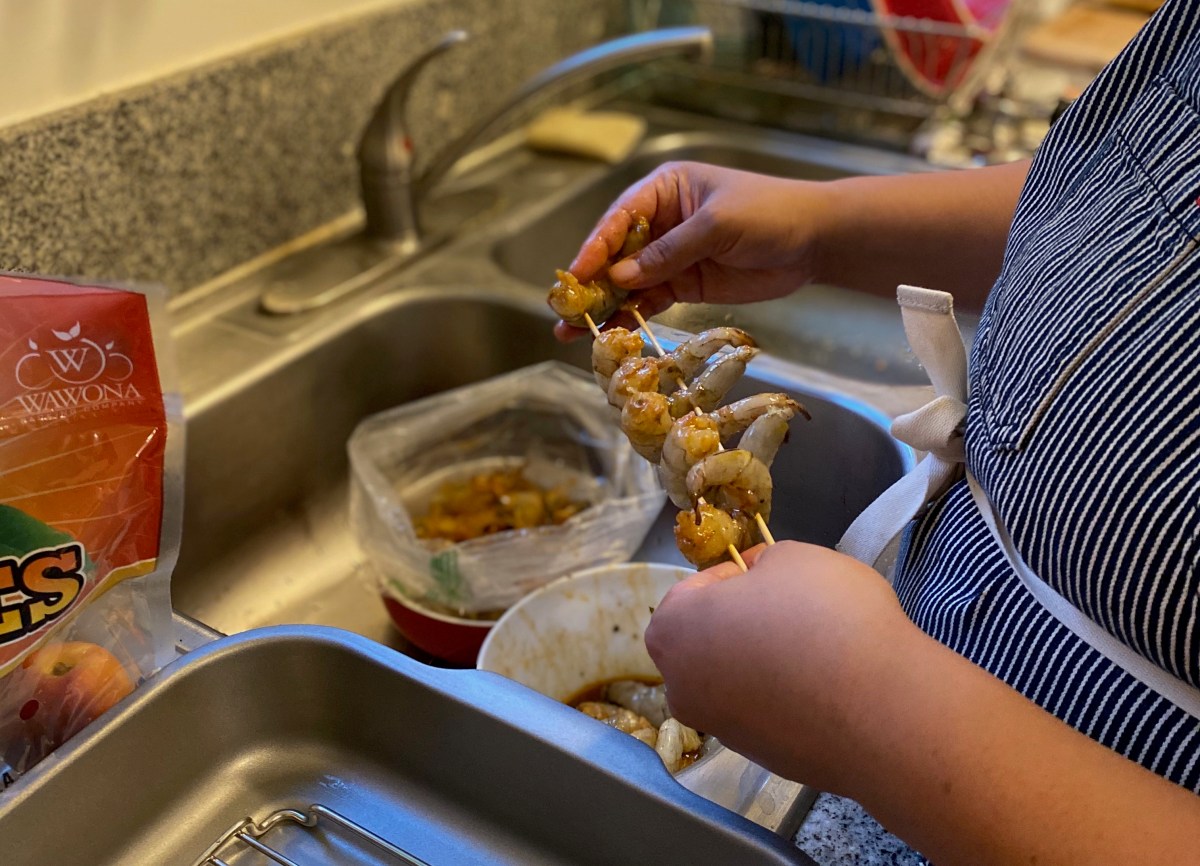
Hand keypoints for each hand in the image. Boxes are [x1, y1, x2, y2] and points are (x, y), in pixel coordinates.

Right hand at [555, 162, 831, 339]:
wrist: (815, 241)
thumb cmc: (770, 214)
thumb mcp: (716, 226)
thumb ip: (668, 252)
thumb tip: (621, 278)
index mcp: (664, 190)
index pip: (619, 220)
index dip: (593, 249)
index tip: (574, 277)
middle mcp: (660, 222)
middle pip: (615, 254)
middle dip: (589, 283)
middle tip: (562, 312)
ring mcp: (671, 256)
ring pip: (627, 282)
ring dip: (602, 306)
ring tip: (572, 333)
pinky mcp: (685, 285)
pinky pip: (648, 301)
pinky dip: (629, 317)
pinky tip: (609, 335)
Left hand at [645, 540, 915, 792]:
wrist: (882, 709)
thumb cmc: (826, 616)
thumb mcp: (793, 557)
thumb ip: (760, 562)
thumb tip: (755, 576)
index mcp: (674, 631)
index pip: (693, 590)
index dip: (734, 577)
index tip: (770, 577)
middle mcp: (682, 687)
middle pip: (708, 640)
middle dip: (743, 622)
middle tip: (790, 609)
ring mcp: (720, 728)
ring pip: (736, 680)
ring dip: (764, 662)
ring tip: (815, 649)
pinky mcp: (761, 758)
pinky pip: (767, 714)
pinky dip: (787, 698)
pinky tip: (826, 687)